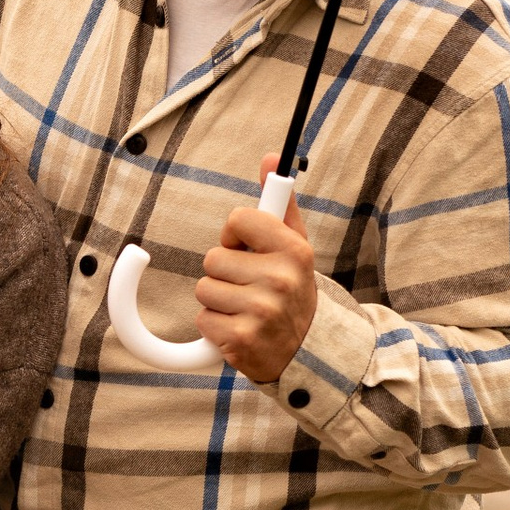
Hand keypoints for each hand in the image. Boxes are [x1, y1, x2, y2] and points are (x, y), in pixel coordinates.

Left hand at [196, 167, 317, 385]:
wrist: (306, 352)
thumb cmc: (292, 292)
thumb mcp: (294, 245)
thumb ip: (280, 202)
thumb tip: (270, 157)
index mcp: (293, 250)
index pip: (238, 219)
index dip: (233, 235)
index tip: (246, 249)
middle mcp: (280, 278)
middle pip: (213, 258)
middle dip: (224, 273)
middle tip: (249, 286)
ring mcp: (261, 310)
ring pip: (204, 289)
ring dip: (218, 300)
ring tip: (245, 308)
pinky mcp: (241, 338)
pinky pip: (202, 319)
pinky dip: (215, 327)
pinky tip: (239, 328)